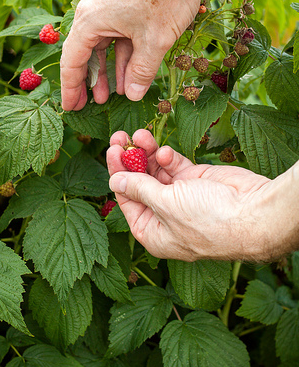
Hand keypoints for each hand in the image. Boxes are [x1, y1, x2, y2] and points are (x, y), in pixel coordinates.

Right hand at [60, 0, 207, 109]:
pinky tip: (130, 74)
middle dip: (87, 82)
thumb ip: (141, 71)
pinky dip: (123, 56)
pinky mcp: (125, 3)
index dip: (71, 88)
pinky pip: (118, 36)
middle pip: (84, 53)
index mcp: (90, 20)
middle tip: (86, 106)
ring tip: (112, 95)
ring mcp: (109, 7)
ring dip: (108, 71)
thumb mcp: (155, 40)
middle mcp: (94, 12)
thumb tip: (132, 95)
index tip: (70, 108)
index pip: (72, 61)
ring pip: (103, 46)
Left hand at [106, 129, 285, 261]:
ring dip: (146, 153)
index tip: (111, 151)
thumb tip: (115, 181)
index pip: (126, 201)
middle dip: (129, 160)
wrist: (255, 213)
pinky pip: (174, 166)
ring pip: (155, 171)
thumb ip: (138, 189)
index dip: (117, 174)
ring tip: (138, 134)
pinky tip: (164, 151)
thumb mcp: (164, 204)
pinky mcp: (196, 181)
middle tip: (120, 137)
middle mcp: (164, 216)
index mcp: (153, 232)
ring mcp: (181, 197)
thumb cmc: (210, 220)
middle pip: (139, 183)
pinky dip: (167, 157)